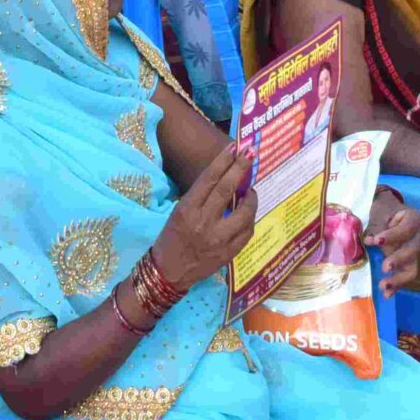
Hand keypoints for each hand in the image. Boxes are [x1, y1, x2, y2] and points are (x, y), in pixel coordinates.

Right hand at [152, 144, 257, 291]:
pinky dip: (249, 220)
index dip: (223, 161)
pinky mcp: (228, 253)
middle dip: (240, 168)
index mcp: (187, 209)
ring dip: (251, 198)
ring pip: (244, 212)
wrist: (168, 272)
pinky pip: (247, 232)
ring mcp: (218, 239)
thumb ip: (201, 197)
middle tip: (250, 154)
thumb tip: (225, 178)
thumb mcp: (179, 211)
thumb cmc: (171, 237)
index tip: (234, 147)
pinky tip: (247, 214)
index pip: (209, 179)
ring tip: (251, 191)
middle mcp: (203, 222)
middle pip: (227, 190)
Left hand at [364, 187, 419, 295]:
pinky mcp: (406, 263)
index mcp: (414, 219)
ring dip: (398, 278)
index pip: (406, 229)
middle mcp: (418, 236)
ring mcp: (413, 251)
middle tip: (385, 267)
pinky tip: (387, 294)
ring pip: (411, 267)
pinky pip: (404, 275)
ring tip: (384, 286)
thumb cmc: (384, 209)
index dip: (392, 236)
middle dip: (398, 259)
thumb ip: (376, 226)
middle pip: (412, 251)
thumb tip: (369, 242)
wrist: (387, 210)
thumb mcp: (380, 211)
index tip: (375, 240)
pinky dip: (396, 285)